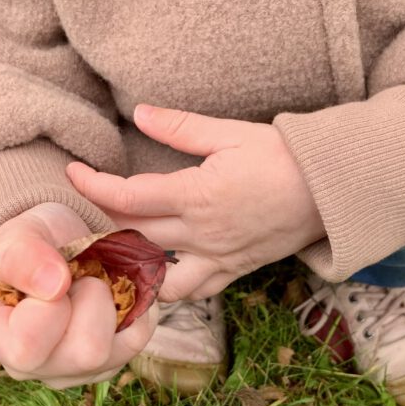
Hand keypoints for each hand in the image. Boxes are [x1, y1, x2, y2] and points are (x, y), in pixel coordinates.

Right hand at [0, 202, 157, 388]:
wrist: (59, 244)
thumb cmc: (31, 241)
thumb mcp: (18, 234)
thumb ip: (23, 255)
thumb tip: (54, 286)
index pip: (28, 347)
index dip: (53, 303)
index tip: (54, 272)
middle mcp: (33, 366)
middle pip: (87, 353)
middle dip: (94, 298)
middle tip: (79, 273)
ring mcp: (74, 371)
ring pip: (117, 350)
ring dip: (114, 302)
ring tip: (93, 281)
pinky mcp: (108, 364)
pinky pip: (138, 339)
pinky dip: (134, 307)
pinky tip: (113, 289)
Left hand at [66, 105, 324, 300]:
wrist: (332, 191)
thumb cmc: (284, 157)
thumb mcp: (231, 134)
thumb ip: (180, 127)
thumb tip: (138, 113)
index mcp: (196, 196)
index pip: (127, 198)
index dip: (92, 186)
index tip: (72, 173)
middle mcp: (201, 234)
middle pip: (132, 237)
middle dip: (100, 224)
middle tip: (80, 212)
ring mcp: (217, 258)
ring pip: (156, 276)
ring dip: (129, 267)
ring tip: (109, 252)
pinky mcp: (233, 271)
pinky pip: (192, 292)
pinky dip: (167, 288)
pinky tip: (151, 278)